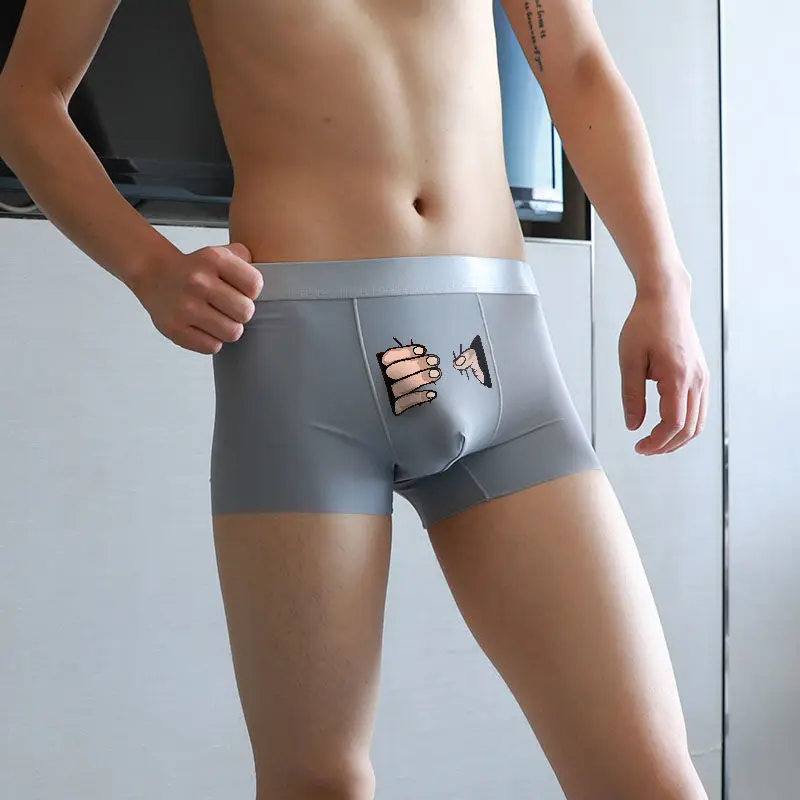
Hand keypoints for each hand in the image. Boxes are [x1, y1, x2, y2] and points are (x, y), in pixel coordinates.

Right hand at [131, 242, 263, 353]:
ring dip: (229, 329)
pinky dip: (212, 341)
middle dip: (242, 312)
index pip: (255, 285)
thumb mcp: (221, 253)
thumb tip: (275, 276)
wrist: (155, 274)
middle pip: (246, 312)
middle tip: (229, 308)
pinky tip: (204, 328)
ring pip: (232, 333)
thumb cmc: (198, 269)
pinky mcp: (174, 329)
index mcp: (213, 258)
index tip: (241, 290)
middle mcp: (198, 281)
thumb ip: (247, 260)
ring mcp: (184, 306)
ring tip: (218, 318)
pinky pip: (213, 347)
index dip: (251, 291)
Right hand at [377, 341, 441, 414]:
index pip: (389, 358)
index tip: (422, 350)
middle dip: (418, 365)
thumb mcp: (389, 366)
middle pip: (397, 371)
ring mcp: (385, 395)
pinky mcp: (392, 408)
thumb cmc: (385, 382)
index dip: (406, 353)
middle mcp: (378, 380)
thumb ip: (399, 360)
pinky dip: (419, 397)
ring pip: (403, 386)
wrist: (376, 408)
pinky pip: (405, 402)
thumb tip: (421, 354)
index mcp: (377, 366)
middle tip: (434, 360)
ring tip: (436, 373)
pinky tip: (431, 393)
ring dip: (421, 379)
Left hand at [619, 277, 708, 454]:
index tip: (639, 447)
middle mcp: (696, 380)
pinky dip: (686, 424)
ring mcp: (703, 377)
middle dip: (667, 445)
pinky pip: (699, 408)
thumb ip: (631, 395)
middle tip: (644, 449)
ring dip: (678, 438)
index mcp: (677, 377)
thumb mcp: (629, 360)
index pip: (673, 423)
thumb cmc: (644, 325)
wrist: (666, 300)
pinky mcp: (702, 374)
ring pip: (698, 421)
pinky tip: (667, 426)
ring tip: (655, 442)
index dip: (657, 442)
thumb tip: (633, 425)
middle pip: (689, 428)